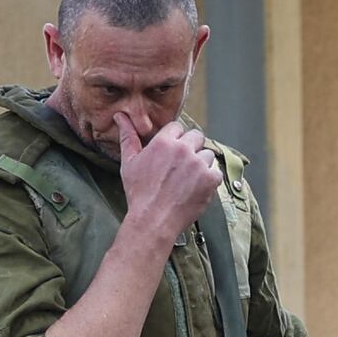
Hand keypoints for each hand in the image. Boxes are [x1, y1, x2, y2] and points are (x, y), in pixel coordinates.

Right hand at [113, 121, 224, 253]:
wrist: (153, 220)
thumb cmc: (140, 193)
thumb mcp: (129, 162)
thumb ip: (128, 137)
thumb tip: (120, 116)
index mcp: (164, 142)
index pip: (178, 127)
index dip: (175, 139)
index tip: (173, 152)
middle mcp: (183, 150)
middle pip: (196, 136)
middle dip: (191, 147)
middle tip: (182, 165)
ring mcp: (198, 164)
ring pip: (208, 154)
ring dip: (201, 164)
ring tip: (189, 179)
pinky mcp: (210, 179)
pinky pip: (217, 171)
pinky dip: (210, 179)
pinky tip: (197, 187)